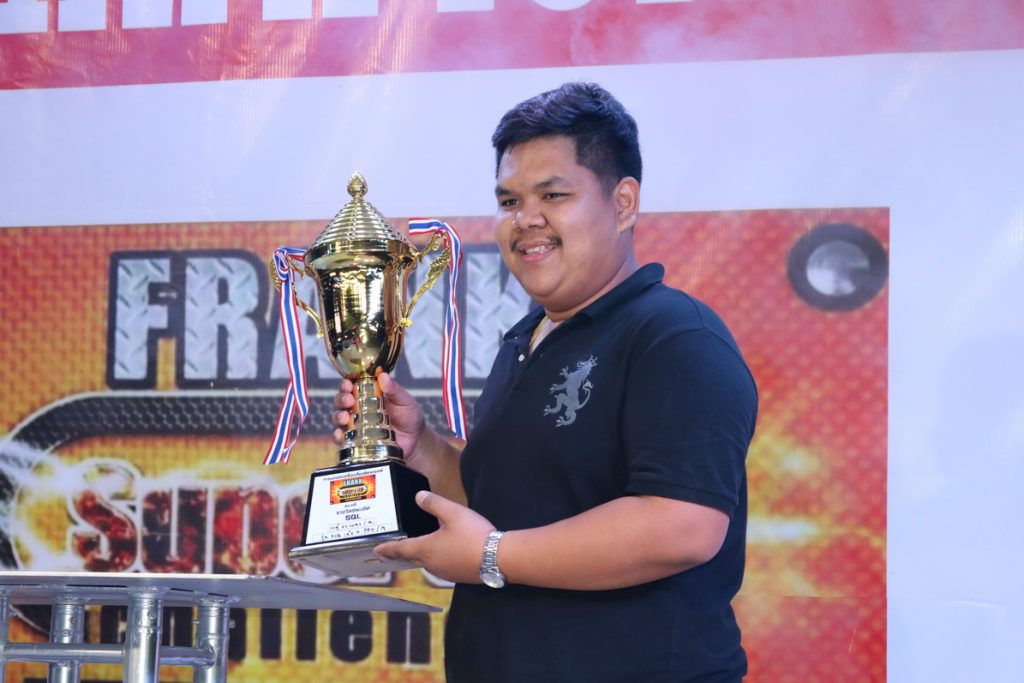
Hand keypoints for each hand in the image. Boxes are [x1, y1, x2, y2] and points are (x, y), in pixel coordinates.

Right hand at [332, 371, 425, 460]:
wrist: (415, 439)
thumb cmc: (408, 415)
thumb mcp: (404, 400)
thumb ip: (394, 389)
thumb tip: (383, 376)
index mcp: (367, 394)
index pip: (351, 385)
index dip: (346, 383)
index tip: (348, 383)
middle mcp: (358, 408)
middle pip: (341, 401)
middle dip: (341, 399)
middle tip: (348, 400)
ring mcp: (355, 425)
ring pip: (338, 418)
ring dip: (338, 416)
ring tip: (345, 417)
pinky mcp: (356, 440)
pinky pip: (342, 438)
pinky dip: (338, 436)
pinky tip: (341, 434)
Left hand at [375, 491, 493, 583]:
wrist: (499, 559)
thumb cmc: (474, 535)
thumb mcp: (453, 513)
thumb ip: (434, 503)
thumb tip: (418, 496)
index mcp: (426, 549)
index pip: (401, 549)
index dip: (387, 549)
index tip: (376, 551)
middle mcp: (432, 564)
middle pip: (411, 558)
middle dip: (401, 554)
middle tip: (390, 552)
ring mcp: (445, 572)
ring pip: (426, 563)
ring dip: (419, 556)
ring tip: (415, 549)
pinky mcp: (457, 576)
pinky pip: (439, 567)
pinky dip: (435, 559)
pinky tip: (443, 552)